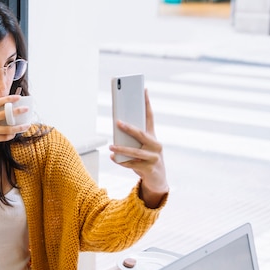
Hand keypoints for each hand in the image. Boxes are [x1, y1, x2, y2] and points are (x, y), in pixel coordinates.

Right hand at [0, 95, 30, 146]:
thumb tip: (1, 104)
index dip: (8, 99)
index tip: (18, 97)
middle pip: (4, 114)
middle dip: (17, 111)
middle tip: (25, 109)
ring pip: (7, 128)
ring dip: (18, 127)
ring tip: (26, 125)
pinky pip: (3, 137)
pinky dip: (10, 136)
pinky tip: (15, 134)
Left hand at [109, 90, 168, 207]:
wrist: (158, 180)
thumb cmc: (146, 160)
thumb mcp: (142, 148)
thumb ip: (133, 140)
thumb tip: (118, 132)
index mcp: (153, 137)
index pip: (150, 117)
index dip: (147, 103)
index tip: (144, 89)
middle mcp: (156, 145)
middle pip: (141, 134)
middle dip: (129, 128)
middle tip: (118, 122)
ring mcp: (154, 158)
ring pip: (135, 152)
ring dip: (121, 149)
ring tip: (111, 146)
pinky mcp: (149, 169)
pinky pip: (132, 164)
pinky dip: (121, 161)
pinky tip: (113, 158)